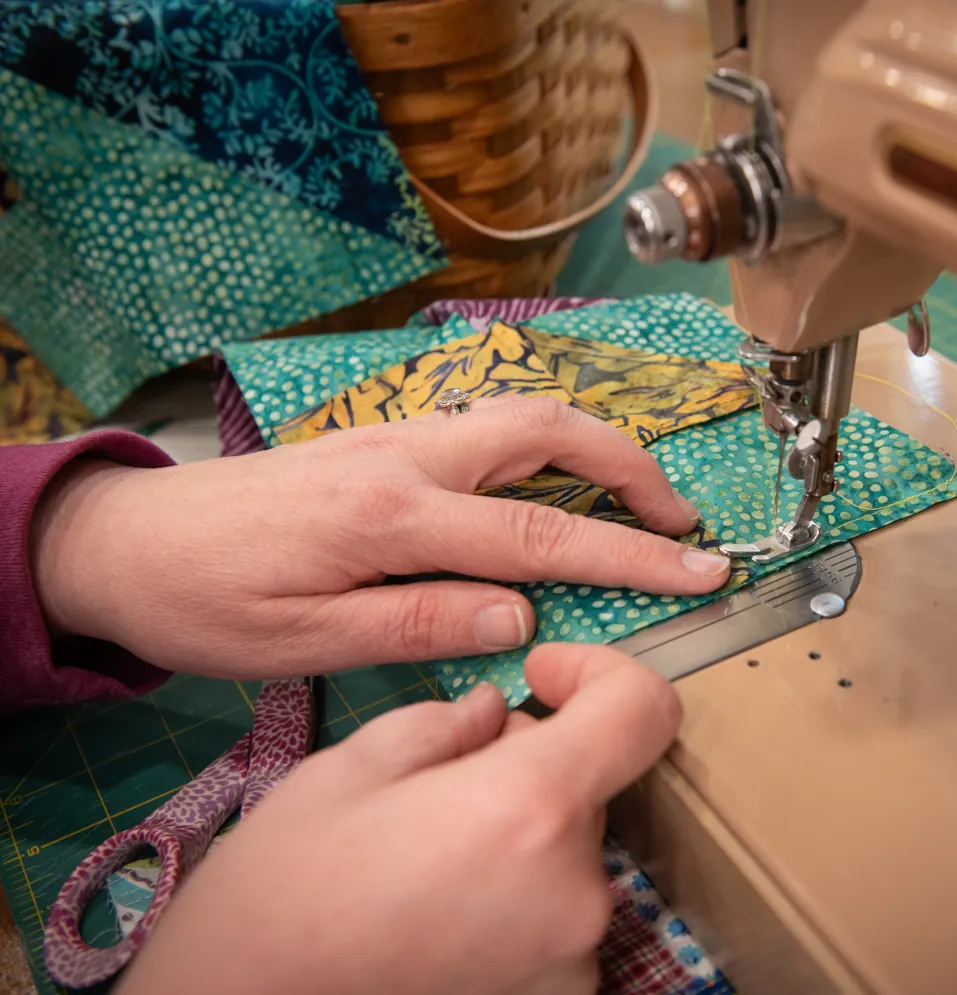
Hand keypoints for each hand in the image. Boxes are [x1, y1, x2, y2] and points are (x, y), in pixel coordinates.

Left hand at [31, 397, 727, 677]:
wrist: (130, 540)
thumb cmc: (207, 602)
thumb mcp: (303, 642)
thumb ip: (418, 624)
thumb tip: (521, 615)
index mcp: (390, 517)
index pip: (539, 538)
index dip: (631, 556)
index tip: (701, 569)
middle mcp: (405, 457)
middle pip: (547, 432)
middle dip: (631, 469)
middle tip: (681, 521)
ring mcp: (393, 437)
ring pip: (519, 416)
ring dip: (591, 447)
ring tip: (635, 498)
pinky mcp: (380, 439)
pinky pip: (483, 427)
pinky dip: (542, 445)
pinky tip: (551, 482)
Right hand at [117, 643, 681, 994]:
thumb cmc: (281, 892)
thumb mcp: (354, 766)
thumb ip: (448, 722)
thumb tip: (498, 713)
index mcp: (527, 810)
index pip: (641, 710)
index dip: (601, 671)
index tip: (543, 675)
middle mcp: (575, 892)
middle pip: (588, 784)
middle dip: (529, 763)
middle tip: (440, 782)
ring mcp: (572, 961)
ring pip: (567, 849)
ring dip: (518, 831)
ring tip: (427, 853)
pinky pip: (556, 912)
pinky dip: (516, 891)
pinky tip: (440, 905)